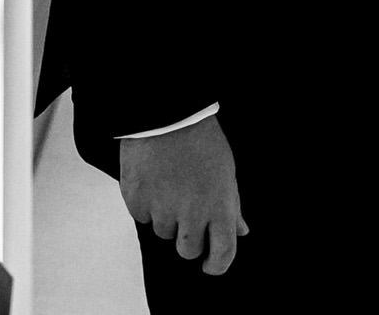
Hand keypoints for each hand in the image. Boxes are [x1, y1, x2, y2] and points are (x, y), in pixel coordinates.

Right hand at [119, 116, 247, 275]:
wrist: (166, 113)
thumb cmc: (201, 139)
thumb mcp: (226, 171)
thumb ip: (231, 206)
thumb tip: (240, 231)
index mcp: (219, 207)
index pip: (223, 254)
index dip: (217, 265)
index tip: (210, 265)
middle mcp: (191, 214)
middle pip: (188, 250)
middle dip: (188, 238)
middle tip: (186, 212)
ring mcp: (162, 210)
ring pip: (163, 232)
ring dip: (166, 216)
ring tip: (169, 183)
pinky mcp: (137, 201)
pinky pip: (141, 216)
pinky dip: (146, 203)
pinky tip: (152, 178)